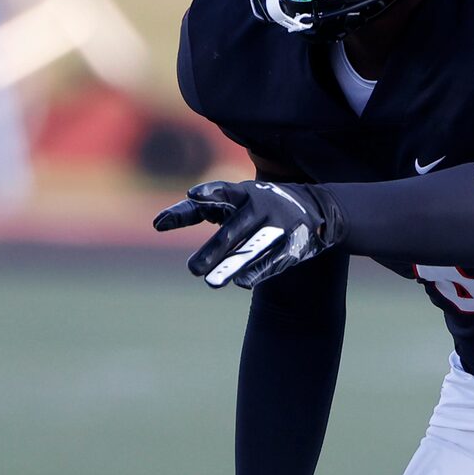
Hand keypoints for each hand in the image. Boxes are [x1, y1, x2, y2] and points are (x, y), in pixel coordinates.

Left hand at [152, 180, 334, 289]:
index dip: (209, 193)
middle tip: (192, 270)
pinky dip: (257, 270)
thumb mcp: (233, 202)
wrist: (316, 209)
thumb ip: (197, 210)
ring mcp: (278, 227)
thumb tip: (157, 223)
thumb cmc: (258, 207)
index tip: (192, 195)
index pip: (222, 192)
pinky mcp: (292, 245)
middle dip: (215, 250)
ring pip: (253, 248)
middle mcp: (261, 208)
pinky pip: (273, 260)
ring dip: (233, 264)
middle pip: (234, 230)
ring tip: (211, 282)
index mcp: (243, 194)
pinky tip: (241, 282)